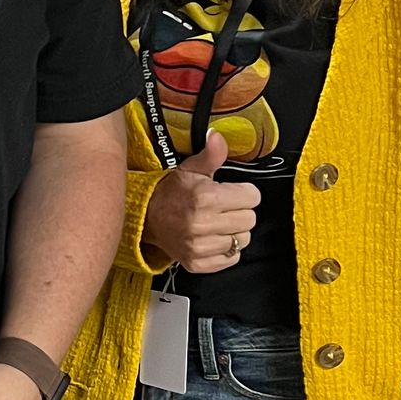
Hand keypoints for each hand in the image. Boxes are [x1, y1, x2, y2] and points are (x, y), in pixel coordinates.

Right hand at [142, 132, 260, 274]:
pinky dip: (226, 250)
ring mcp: (200, 246)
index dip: (244, 192)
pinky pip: (232, 258)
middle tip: (224, 208)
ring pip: (242, 240)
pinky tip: (214, 238)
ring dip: (233, 232)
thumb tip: (217, 137)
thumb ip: (211, 154)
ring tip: (218, 223)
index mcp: (205, 197)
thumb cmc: (172, 193)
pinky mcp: (198, 263)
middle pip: (250, 220)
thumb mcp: (191, 169)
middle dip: (240, 212)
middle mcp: (203, 224)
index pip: (252, 197)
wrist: (147, 217)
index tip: (232, 193)